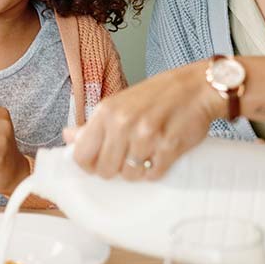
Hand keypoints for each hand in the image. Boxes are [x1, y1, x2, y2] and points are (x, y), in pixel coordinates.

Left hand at [63, 60, 223, 180]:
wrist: (197, 88)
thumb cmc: (158, 95)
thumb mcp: (120, 102)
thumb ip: (93, 124)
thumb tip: (67, 137)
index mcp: (107, 111)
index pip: (82, 155)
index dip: (89, 165)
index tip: (100, 162)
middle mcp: (123, 123)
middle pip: (105, 170)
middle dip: (115, 170)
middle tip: (126, 159)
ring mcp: (147, 136)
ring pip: (129, 176)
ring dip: (137, 171)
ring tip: (146, 155)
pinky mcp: (169, 148)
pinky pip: (153, 175)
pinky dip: (155, 170)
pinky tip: (159, 156)